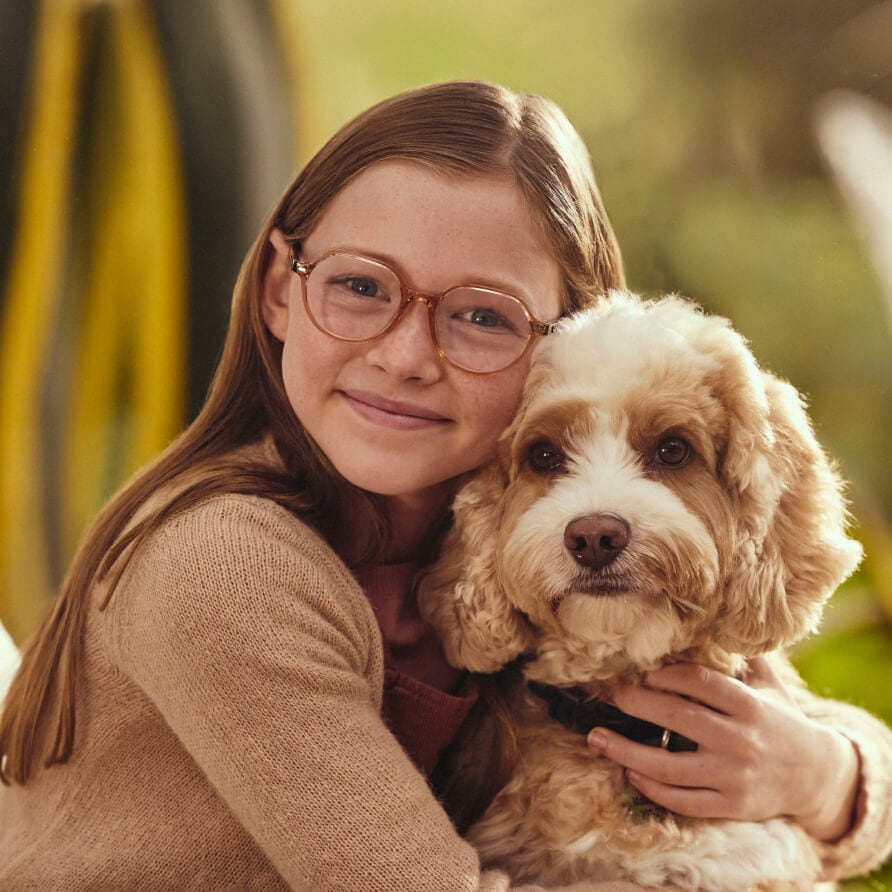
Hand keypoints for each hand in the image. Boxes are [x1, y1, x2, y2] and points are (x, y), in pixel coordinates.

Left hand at [586, 657, 859, 840]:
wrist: (818, 777)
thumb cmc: (779, 718)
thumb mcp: (767, 682)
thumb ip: (738, 654)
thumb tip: (704, 616)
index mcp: (750, 705)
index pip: (701, 683)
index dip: (667, 674)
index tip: (640, 670)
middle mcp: (741, 740)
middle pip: (679, 718)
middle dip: (636, 703)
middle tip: (607, 693)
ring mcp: (735, 777)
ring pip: (671, 767)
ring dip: (627, 752)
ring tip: (596, 738)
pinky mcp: (731, 807)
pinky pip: (684, 801)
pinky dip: (652, 788)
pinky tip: (629, 771)